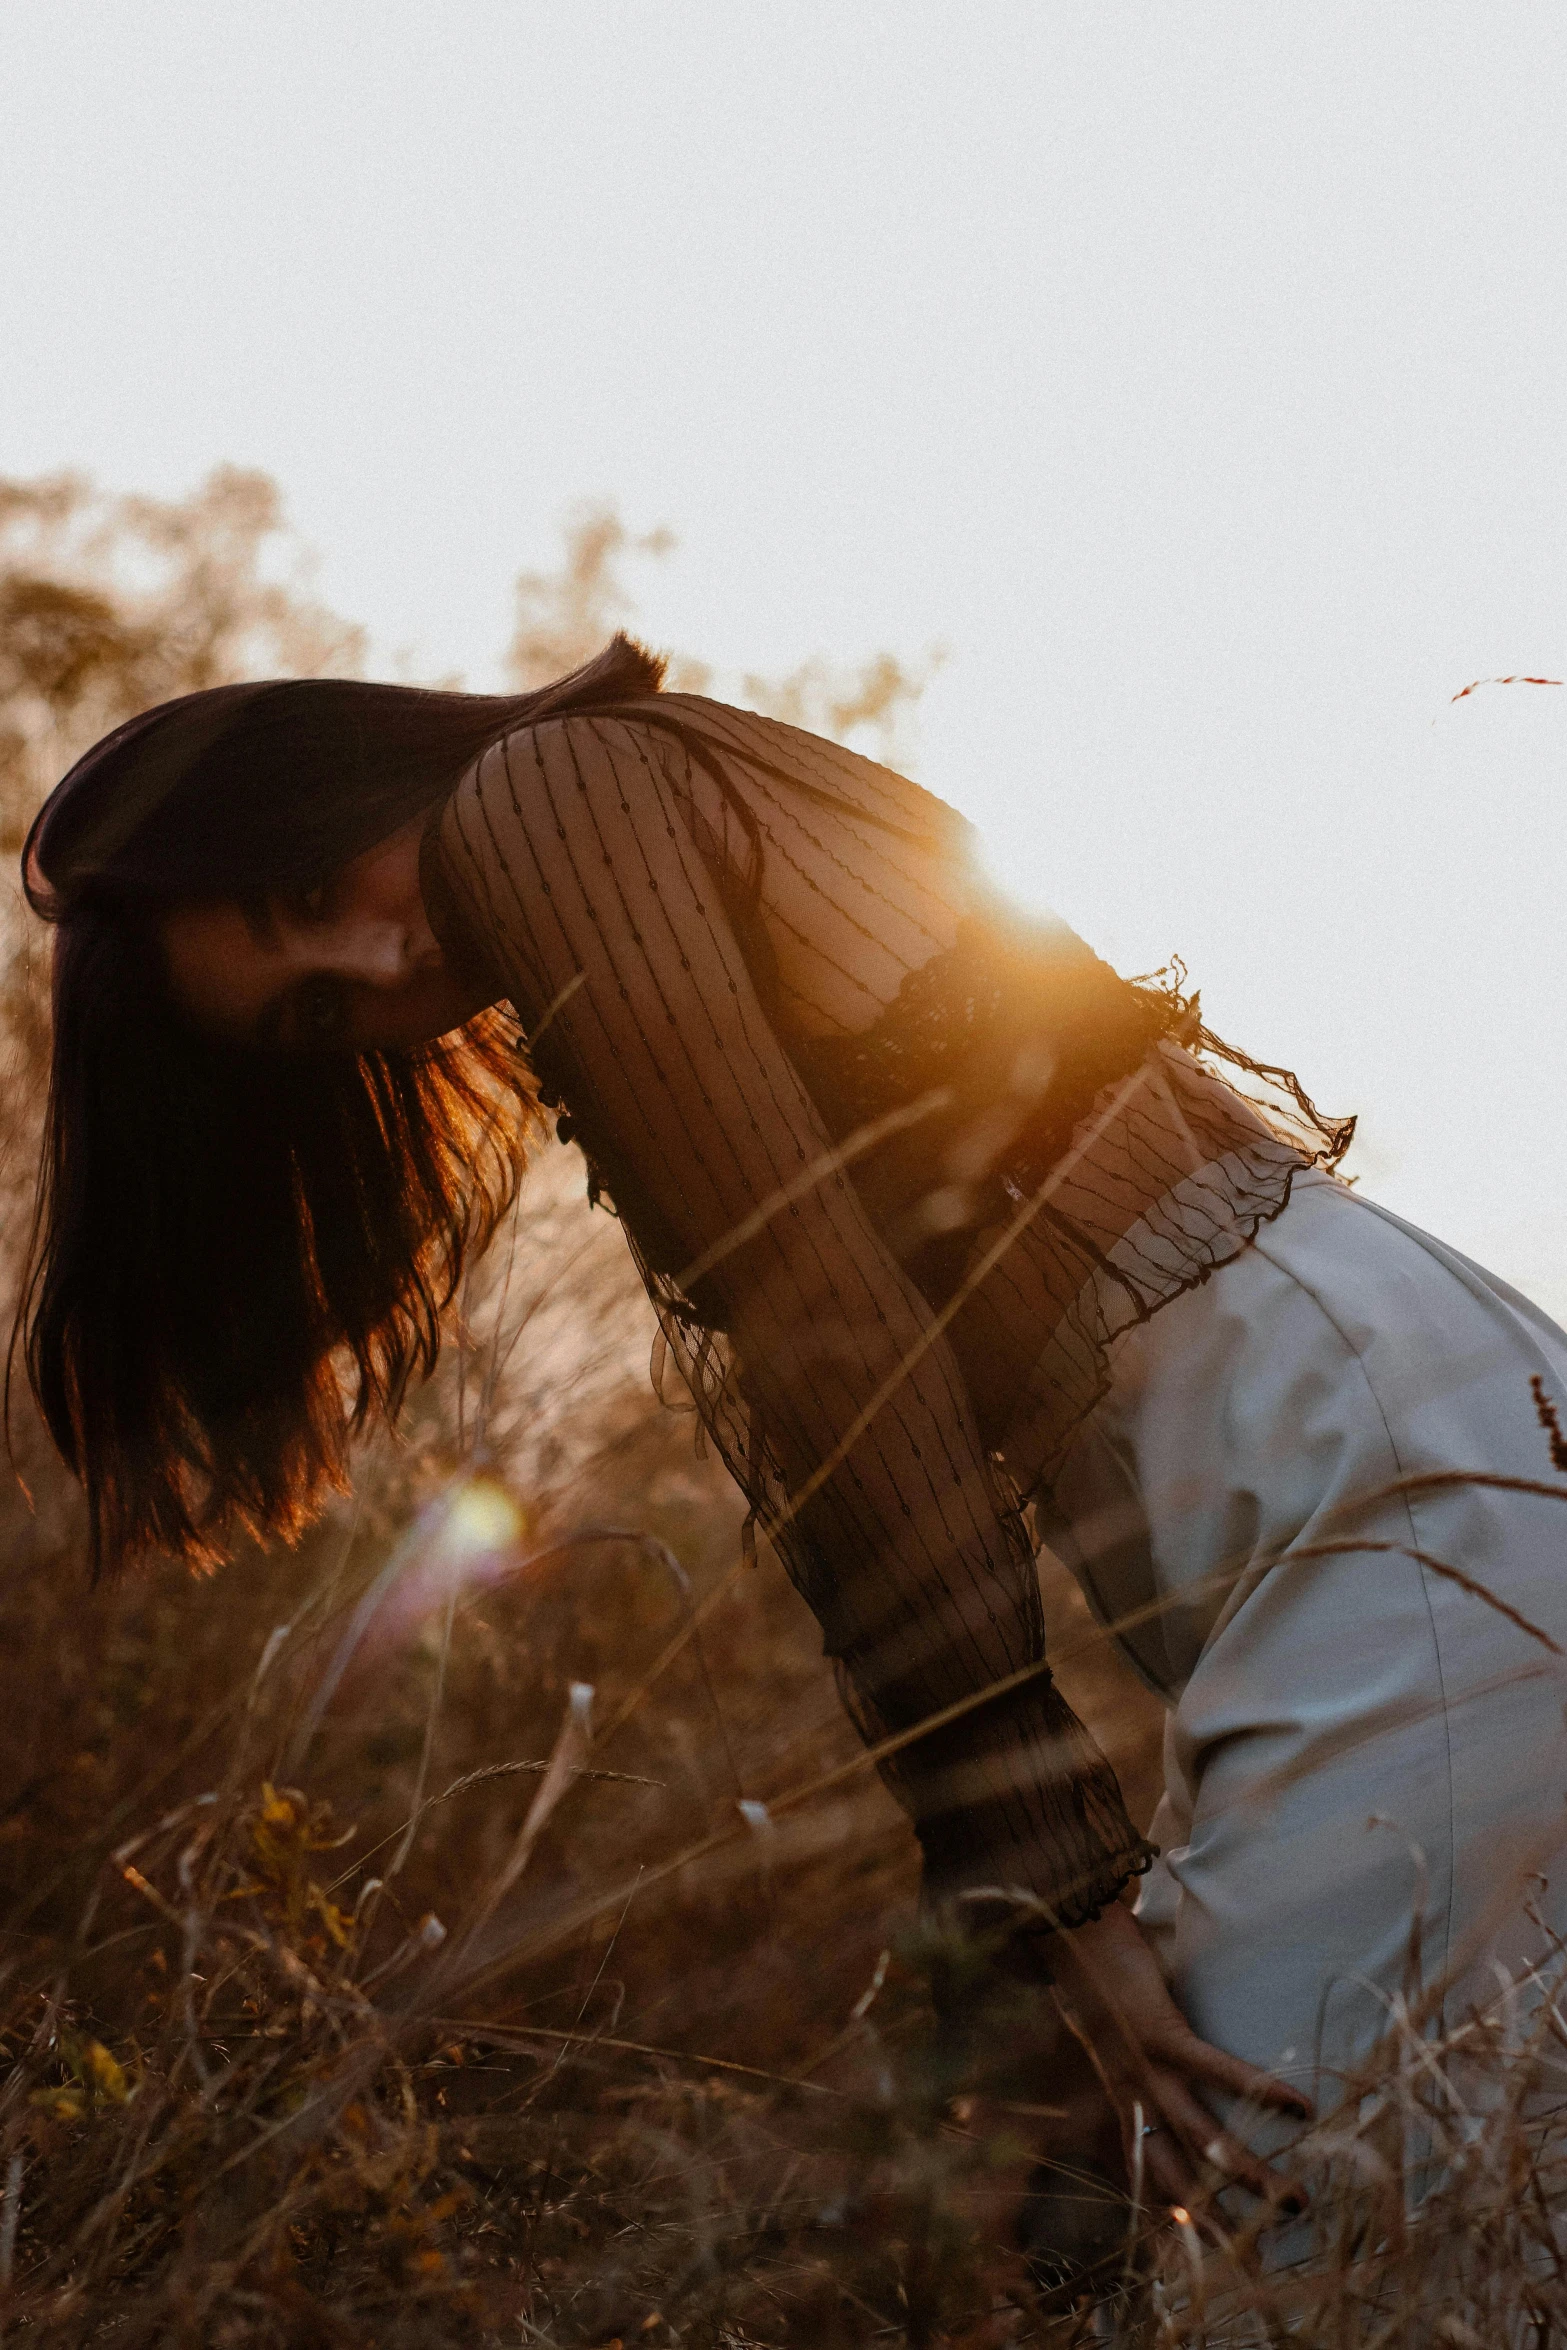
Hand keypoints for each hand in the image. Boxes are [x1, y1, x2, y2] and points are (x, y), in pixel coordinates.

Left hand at [1045, 1900, 1311, 2218]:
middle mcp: (1131, 2095)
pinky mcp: (1163, 2032)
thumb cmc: (1094, 1976)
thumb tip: (1161, 2070)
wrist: (1069, 1933)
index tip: (1202, 2246)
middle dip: (1218, 2220)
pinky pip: (1216, 2070)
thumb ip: (1127, 2057)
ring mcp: (1146, 2067)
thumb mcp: (1105, 2031)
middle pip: (1179, 2173)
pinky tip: (1298, 2106)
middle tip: (1258, 2261)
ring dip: (1251, 2173)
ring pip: (1204, 2137)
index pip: (1148, 2169)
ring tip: (1296, 2200)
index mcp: (1120, 2097)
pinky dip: (1257, 2090)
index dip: (1173, 2209)